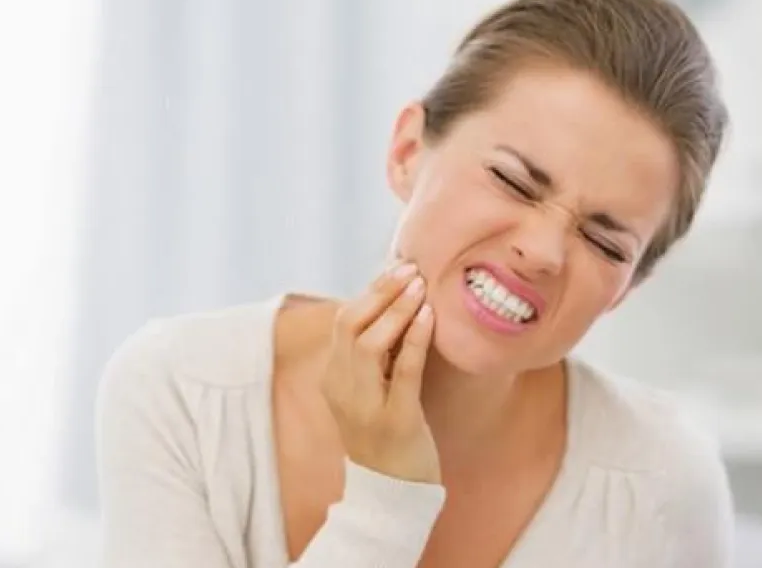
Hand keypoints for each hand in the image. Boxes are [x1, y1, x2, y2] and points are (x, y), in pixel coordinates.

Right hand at [321, 261, 440, 483]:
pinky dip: (415, 340)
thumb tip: (397, 304)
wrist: (392, 494)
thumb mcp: (373, 391)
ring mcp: (366, 407)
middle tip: (409, 268)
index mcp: (333, 379)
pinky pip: (403, 372)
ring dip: (396, 310)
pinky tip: (428, 317)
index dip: (369, 291)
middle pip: (349, 326)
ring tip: (420, 286)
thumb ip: (377, 355)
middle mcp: (342, 390)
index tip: (396, 267)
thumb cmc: (388, 435)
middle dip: (380, 292)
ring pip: (370, 345)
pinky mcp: (395, 421)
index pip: (342, 322)